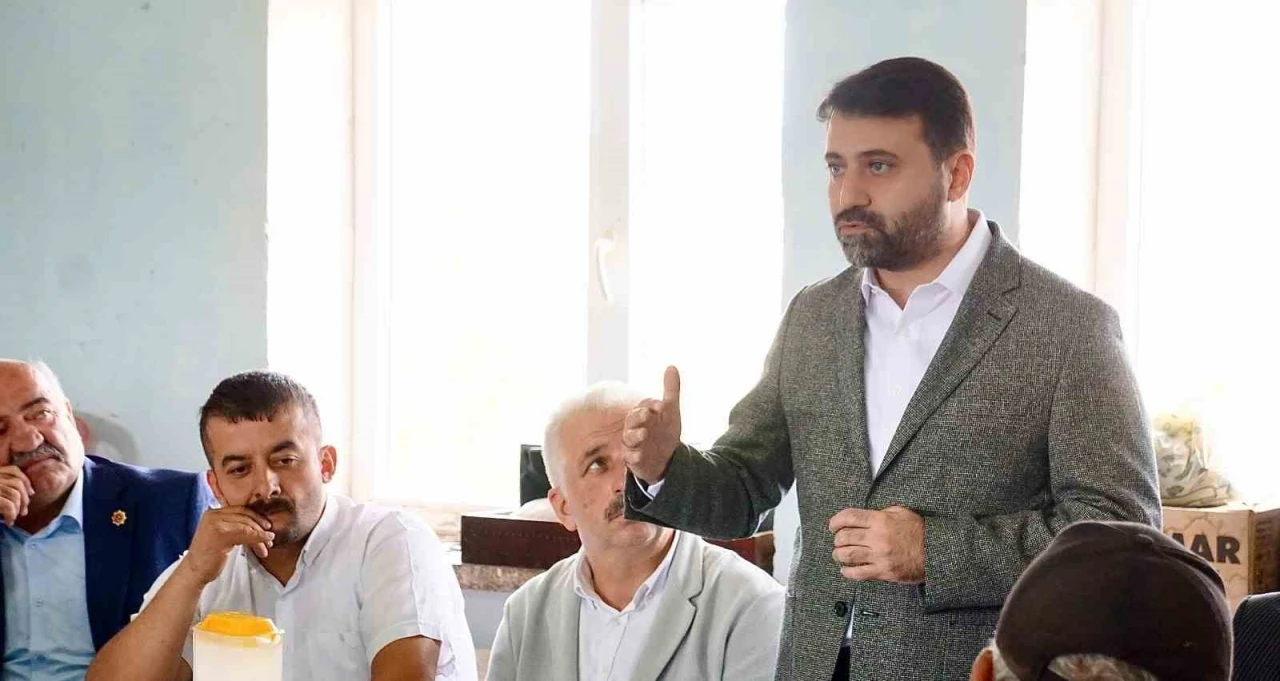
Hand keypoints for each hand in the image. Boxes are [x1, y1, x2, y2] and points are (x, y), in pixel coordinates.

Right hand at [0, 466, 33, 526]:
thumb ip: (4, 488)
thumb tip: (29, 493)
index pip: (13, 470)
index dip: (25, 481)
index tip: (31, 493)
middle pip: (16, 483)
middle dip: (24, 498)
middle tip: (23, 512)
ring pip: (14, 495)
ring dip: (18, 509)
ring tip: (13, 518)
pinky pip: (8, 505)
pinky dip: (12, 514)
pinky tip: (9, 521)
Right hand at [178, 507, 274, 584]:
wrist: (194, 572)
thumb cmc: (209, 557)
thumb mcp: (222, 536)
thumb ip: (234, 527)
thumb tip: (259, 525)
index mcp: (212, 513)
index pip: (240, 510)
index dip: (256, 517)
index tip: (267, 526)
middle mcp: (212, 515)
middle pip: (244, 516)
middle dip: (260, 527)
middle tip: (270, 538)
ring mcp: (215, 524)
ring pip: (246, 525)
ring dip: (260, 535)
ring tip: (267, 545)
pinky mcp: (220, 534)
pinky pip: (244, 533)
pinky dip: (257, 539)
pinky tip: (263, 545)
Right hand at [621, 366, 682, 483]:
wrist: (666, 458)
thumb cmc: (665, 431)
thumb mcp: (671, 411)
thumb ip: (671, 389)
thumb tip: (672, 366)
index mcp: (643, 413)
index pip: (645, 405)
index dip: (652, 404)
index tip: (662, 405)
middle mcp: (635, 426)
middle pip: (632, 419)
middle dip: (639, 416)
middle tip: (647, 414)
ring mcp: (633, 442)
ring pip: (629, 437)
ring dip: (635, 435)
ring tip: (644, 434)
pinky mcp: (632, 458)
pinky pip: (629, 457)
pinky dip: (633, 456)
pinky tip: (639, 455)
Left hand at [829, 505, 924, 583]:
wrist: (936, 551)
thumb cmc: (918, 531)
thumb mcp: (900, 512)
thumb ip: (880, 513)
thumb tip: (862, 517)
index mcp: (880, 520)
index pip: (849, 517)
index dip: (836, 521)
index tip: (833, 526)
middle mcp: (877, 538)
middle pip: (844, 537)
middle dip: (837, 539)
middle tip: (838, 541)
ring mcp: (879, 556)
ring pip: (847, 555)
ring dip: (838, 555)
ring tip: (839, 555)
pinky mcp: (883, 572)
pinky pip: (858, 573)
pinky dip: (847, 572)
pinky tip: (845, 569)